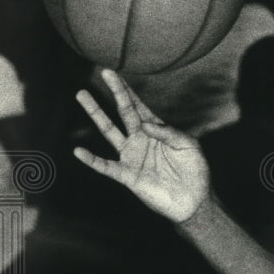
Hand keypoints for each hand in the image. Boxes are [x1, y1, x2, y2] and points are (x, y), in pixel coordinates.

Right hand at [73, 69, 209, 222]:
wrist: (194, 201)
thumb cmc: (195, 171)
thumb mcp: (189, 146)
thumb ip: (169, 132)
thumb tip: (145, 124)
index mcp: (156, 130)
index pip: (138, 105)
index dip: (127, 90)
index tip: (113, 73)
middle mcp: (140, 139)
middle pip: (123, 111)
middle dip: (114, 92)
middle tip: (103, 73)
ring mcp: (132, 156)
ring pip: (109, 131)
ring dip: (96, 114)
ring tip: (82, 96)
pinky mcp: (127, 175)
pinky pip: (105, 166)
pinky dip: (92, 160)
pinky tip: (79, 151)